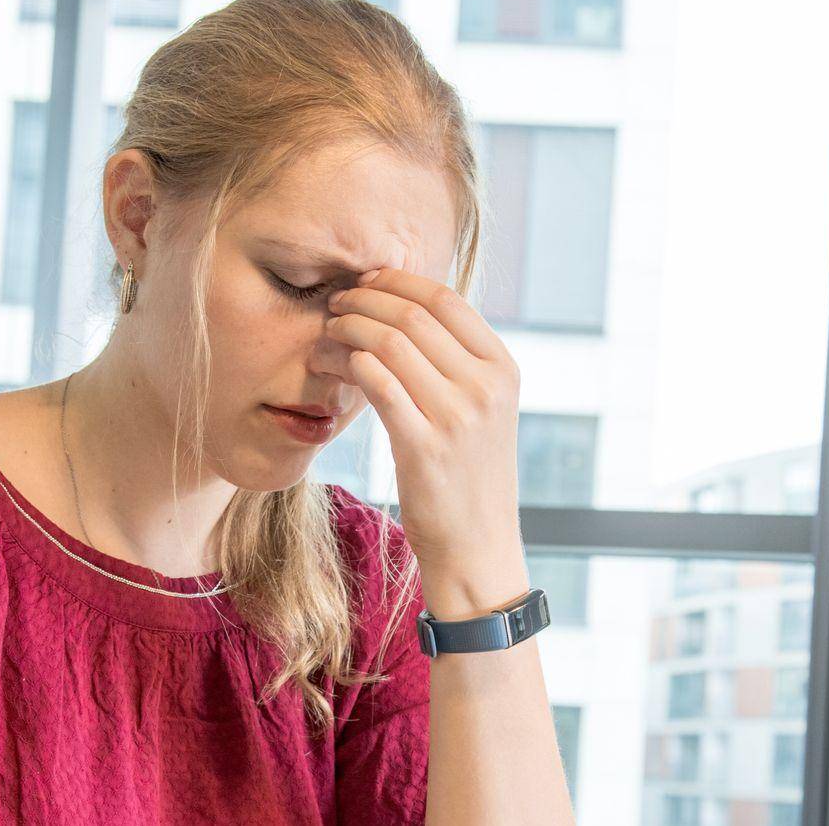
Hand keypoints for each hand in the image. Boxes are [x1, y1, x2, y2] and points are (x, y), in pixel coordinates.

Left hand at [325, 267, 523, 566]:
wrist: (478, 546)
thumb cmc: (470, 476)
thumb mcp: (483, 411)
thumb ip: (458, 363)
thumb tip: (406, 311)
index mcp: (503, 369)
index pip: (446, 299)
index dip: (398, 281)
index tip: (366, 282)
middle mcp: (486, 387)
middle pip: (413, 316)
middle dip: (364, 300)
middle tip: (335, 304)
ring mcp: (458, 417)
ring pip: (390, 344)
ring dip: (348, 329)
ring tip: (326, 334)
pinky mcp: (424, 447)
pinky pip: (377, 383)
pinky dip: (347, 364)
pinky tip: (329, 366)